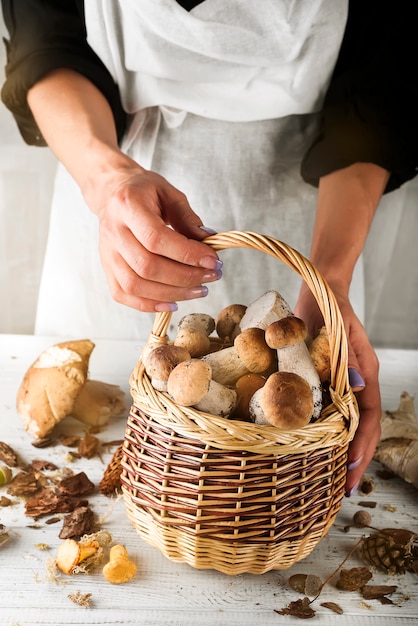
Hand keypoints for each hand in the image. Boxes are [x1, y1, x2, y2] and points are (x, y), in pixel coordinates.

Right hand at [86, 158, 221, 311]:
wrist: (112, 193)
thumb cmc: (144, 192)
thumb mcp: (170, 194)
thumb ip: (188, 219)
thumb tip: (210, 243)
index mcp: (128, 206)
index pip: (156, 238)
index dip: (187, 254)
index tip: (213, 260)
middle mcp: (113, 232)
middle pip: (147, 266)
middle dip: (185, 277)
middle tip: (211, 276)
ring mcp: (107, 253)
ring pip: (135, 285)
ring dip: (171, 293)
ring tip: (199, 290)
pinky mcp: (106, 268)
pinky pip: (123, 294)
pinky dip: (149, 305)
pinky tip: (173, 302)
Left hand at [295, 283, 380, 495]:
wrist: (319, 290)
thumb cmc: (330, 305)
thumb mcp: (339, 327)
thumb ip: (348, 357)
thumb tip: (360, 386)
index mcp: (365, 372)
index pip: (369, 418)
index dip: (363, 445)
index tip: (350, 468)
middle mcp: (355, 382)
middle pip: (360, 428)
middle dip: (353, 458)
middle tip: (341, 489)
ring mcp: (340, 382)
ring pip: (344, 423)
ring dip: (338, 450)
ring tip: (328, 477)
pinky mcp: (322, 379)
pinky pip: (326, 410)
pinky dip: (323, 431)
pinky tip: (310, 445)